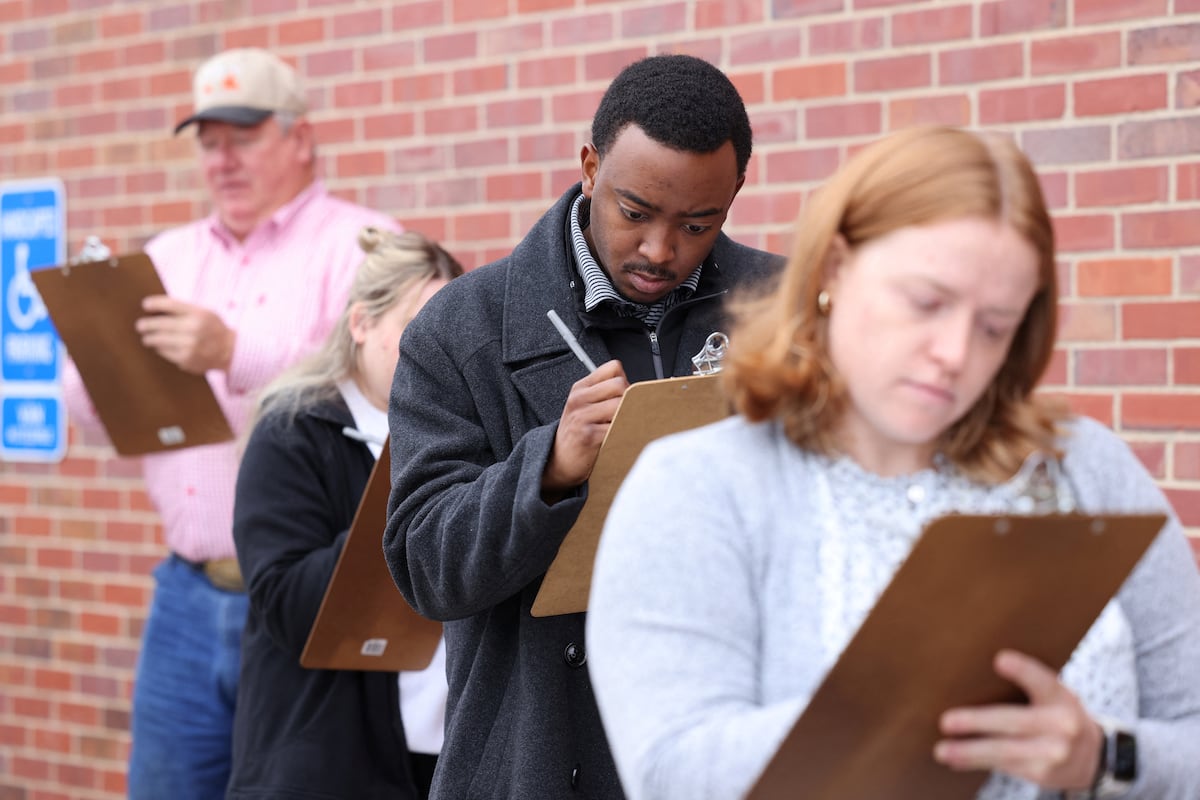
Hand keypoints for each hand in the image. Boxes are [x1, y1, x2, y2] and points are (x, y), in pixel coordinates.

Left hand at [135, 295, 235, 374]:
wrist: (230, 351)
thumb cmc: (213, 329)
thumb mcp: (205, 313)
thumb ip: (185, 310)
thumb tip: (156, 307)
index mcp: (199, 314)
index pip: (171, 305)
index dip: (155, 303)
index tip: (145, 305)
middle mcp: (194, 328)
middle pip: (160, 323)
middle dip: (146, 324)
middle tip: (140, 326)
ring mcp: (189, 345)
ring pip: (159, 340)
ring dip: (149, 338)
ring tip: (146, 338)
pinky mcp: (185, 359)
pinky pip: (164, 352)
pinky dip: (160, 349)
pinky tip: (161, 348)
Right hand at [541, 359, 628, 500]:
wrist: (558, 462)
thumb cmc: (577, 434)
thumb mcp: (584, 407)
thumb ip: (604, 394)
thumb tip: (638, 389)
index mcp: (580, 388)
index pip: (613, 368)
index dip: (625, 381)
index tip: (624, 396)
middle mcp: (579, 399)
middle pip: (620, 385)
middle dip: (629, 399)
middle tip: (626, 414)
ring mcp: (582, 417)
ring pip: (621, 406)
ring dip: (628, 417)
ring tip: (621, 427)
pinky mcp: (589, 437)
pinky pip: (618, 428)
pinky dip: (624, 434)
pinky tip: (618, 439)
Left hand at [934, 649, 1102, 790]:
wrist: (1094, 757)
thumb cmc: (1060, 715)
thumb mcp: (1055, 695)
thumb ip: (1028, 684)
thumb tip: (984, 668)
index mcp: (1061, 698)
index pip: (1042, 681)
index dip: (1023, 670)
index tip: (1000, 659)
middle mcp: (1061, 726)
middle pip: (1014, 722)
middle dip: (978, 722)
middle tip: (946, 722)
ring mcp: (1053, 753)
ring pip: (1004, 751)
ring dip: (969, 752)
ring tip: (942, 750)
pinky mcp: (1042, 774)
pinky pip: (1003, 767)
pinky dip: (976, 763)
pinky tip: (956, 760)